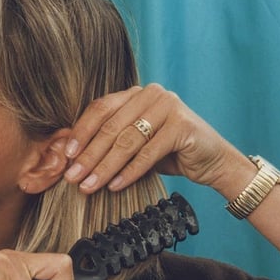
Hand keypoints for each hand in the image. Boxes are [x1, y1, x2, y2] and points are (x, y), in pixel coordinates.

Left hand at [63, 83, 251, 194]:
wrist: (213, 161)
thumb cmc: (169, 153)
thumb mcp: (136, 144)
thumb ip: (110, 142)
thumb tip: (71, 157)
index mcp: (135, 93)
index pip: (100, 109)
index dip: (81, 133)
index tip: (66, 156)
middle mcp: (151, 94)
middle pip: (111, 127)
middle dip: (89, 155)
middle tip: (72, 177)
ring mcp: (169, 107)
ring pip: (127, 141)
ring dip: (104, 167)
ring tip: (89, 186)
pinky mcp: (182, 126)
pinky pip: (148, 153)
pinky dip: (129, 172)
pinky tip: (115, 186)